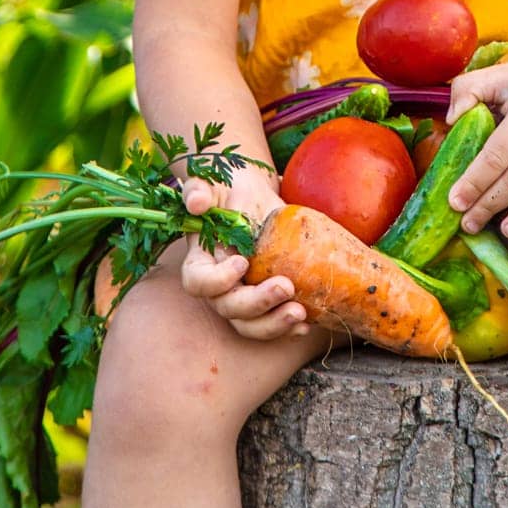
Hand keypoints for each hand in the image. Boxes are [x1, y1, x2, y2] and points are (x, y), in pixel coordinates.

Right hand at [180, 162, 308, 342]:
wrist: (253, 193)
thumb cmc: (228, 186)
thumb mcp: (210, 180)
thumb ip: (198, 189)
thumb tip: (198, 203)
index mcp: (201, 260)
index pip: (198, 283)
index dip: (216, 281)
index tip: (242, 261)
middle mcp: (219, 285)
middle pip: (229, 309)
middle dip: (257, 303)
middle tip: (286, 287)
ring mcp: (243, 295)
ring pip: (250, 325)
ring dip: (274, 324)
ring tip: (300, 313)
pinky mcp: (266, 298)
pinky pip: (272, 322)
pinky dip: (289, 327)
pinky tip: (309, 322)